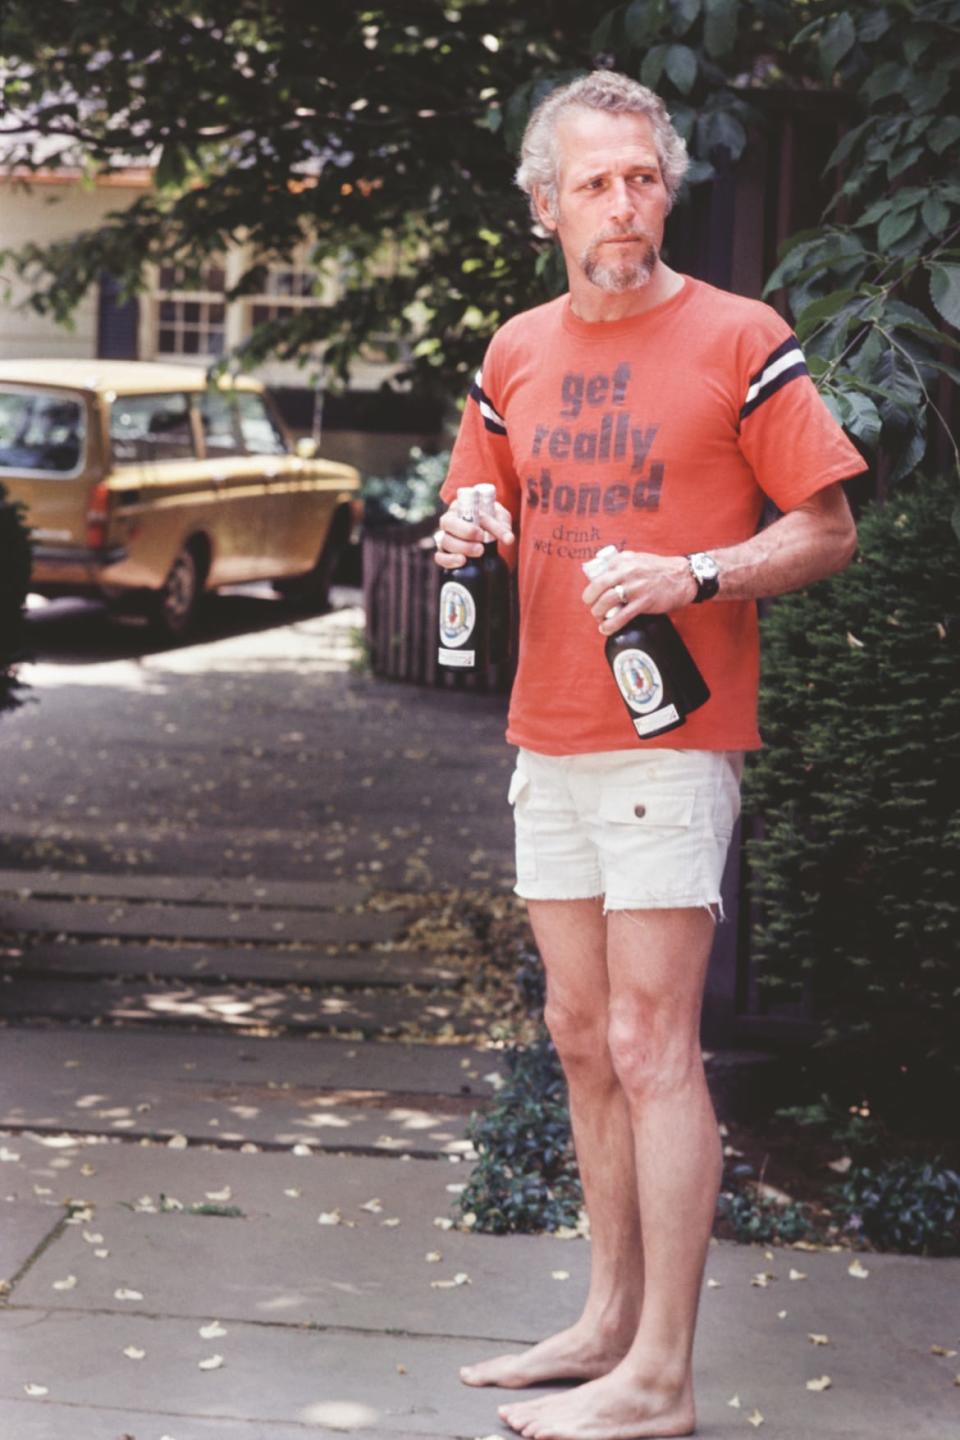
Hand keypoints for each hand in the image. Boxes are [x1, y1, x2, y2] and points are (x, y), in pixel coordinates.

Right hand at [433, 500, 514, 569]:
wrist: (486, 532)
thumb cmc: (491, 519)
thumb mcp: (499, 516)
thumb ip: (503, 524)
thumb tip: (508, 538)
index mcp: (459, 506)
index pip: (464, 510)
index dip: (475, 522)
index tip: (483, 533)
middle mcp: (449, 520)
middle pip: (448, 524)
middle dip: (465, 532)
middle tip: (481, 539)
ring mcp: (445, 537)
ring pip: (446, 541)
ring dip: (462, 548)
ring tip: (479, 551)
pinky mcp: (444, 553)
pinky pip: (440, 557)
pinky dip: (448, 560)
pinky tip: (462, 562)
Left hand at [581, 550, 696, 633]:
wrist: (683, 577)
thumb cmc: (660, 569)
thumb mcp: (637, 558)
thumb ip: (620, 564)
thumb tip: (602, 572)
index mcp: (623, 561)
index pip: (598, 574)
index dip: (591, 588)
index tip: (592, 596)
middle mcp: (627, 572)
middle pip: (597, 587)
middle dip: (590, 600)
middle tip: (593, 607)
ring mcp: (635, 587)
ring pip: (606, 602)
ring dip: (598, 613)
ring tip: (600, 619)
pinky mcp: (644, 602)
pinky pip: (621, 616)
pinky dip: (610, 625)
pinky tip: (606, 629)